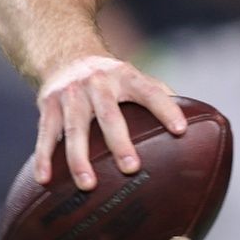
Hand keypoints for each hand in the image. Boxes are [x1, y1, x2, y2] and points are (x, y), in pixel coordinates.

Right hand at [34, 55, 186, 188]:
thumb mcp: (134, 77)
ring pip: (74, 129)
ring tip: (88, 185)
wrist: (65, 54)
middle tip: (131, 168)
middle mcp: (98, 83)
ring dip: (79, 158)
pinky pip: (45, 134)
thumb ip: (159, 95)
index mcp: (125, 76)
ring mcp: (71, 95)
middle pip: (109, 115)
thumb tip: (194, 119)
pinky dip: (44, 157)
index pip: (150, 92)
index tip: (181, 131)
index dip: (166, 109)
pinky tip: (44, 180)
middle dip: (119, 142)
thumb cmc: (110, 77)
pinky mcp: (48, 106)